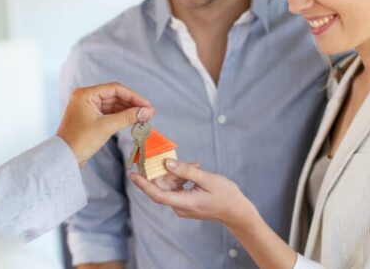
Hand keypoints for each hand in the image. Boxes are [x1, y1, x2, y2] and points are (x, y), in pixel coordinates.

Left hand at [57, 82, 154, 164]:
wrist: (64, 158)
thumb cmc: (80, 141)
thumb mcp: (107, 127)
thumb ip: (128, 117)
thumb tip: (148, 112)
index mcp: (85, 94)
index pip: (115, 89)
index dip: (134, 96)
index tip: (147, 105)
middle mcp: (85, 97)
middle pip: (115, 96)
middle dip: (132, 104)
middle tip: (148, 112)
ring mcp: (87, 107)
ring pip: (113, 104)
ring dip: (128, 110)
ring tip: (143, 117)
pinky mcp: (90, 117)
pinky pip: (109, 112)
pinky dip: (121, 116)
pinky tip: (132, 120)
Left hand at [129, 159, 254, 229]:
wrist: (237, 211)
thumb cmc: (225, 195)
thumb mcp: (207, 179)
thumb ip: (185, 171)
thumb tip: (166, 163)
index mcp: (184, 202)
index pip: (157, 194)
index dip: (143, 184)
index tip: (132, 174)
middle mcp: (180, 207)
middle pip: (164, 187)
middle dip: (167, 171)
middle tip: (174, 157)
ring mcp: (183, 207)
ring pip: (171, 186)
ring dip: (178, 174)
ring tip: (195, 166)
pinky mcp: (187, 204)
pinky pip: (178, 189)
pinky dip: (183, 179)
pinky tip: (195, 171)